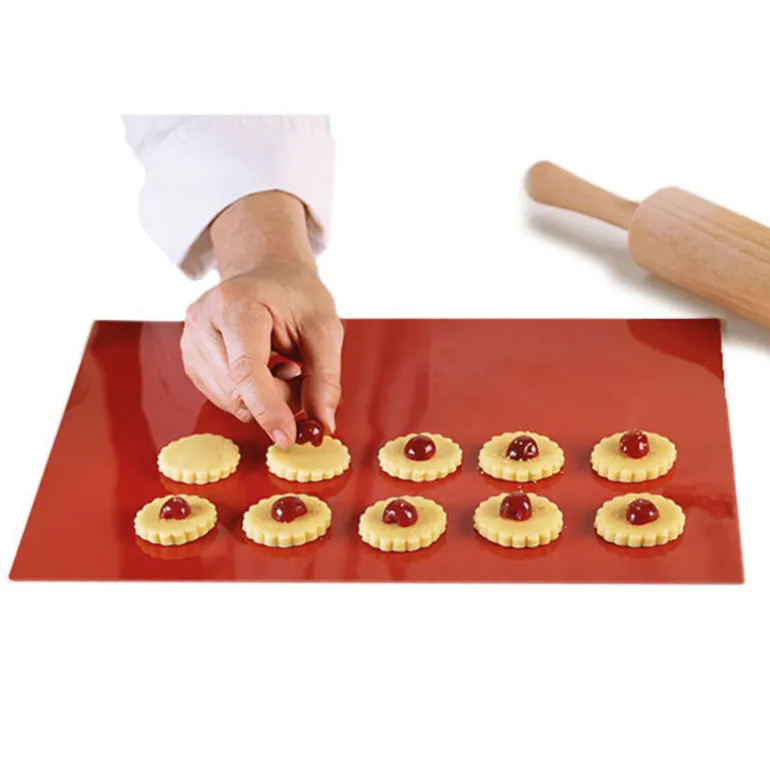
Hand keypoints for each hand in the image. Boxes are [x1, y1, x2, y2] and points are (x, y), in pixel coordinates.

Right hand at [180, 192, 342, 447]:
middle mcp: (202, 320)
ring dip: (266, 398)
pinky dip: (251, 396)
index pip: (246, 369)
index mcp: (235, 303)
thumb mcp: (325, 327)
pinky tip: (264, 369)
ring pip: (231, 401)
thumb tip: (323, 422)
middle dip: (278, 399)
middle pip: (239, 391)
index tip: (286, 437)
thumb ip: (325, 376)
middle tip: (300, 373)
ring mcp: (190, 341)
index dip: (267, 408)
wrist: (267, 274)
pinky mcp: (191, 360)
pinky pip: (225, 399)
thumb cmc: (295, 294)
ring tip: (282, 365)